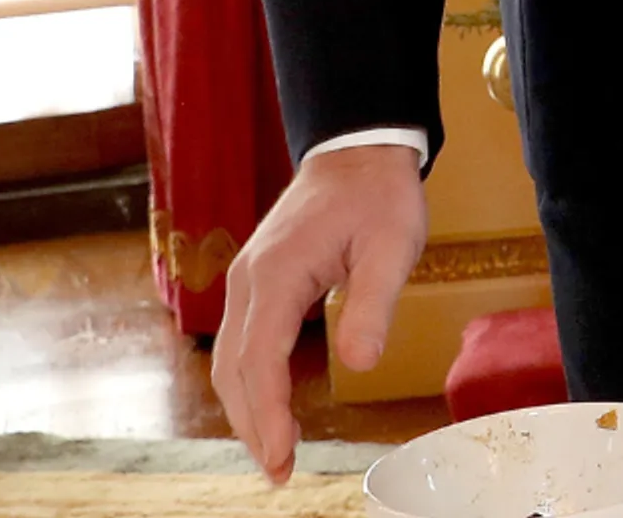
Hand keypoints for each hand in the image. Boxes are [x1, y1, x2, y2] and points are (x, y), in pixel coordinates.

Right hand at [212, 141, 429, 485]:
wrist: (358, 150)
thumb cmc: (380, 195)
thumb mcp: (393, 247)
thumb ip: (374, 305)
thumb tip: (361, 364)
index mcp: (277, 275)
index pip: (259, 361)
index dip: (267, 415)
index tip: (283, 458)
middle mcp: (248, 280)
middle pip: (234, 369)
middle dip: (252, 425)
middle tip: (279, 472)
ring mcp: (246, 279)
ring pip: (229, 359)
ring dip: (244, 409)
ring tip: (272, 453)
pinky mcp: (256, 280)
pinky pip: (239, 342)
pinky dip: (246, 382)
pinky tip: (266, 407)